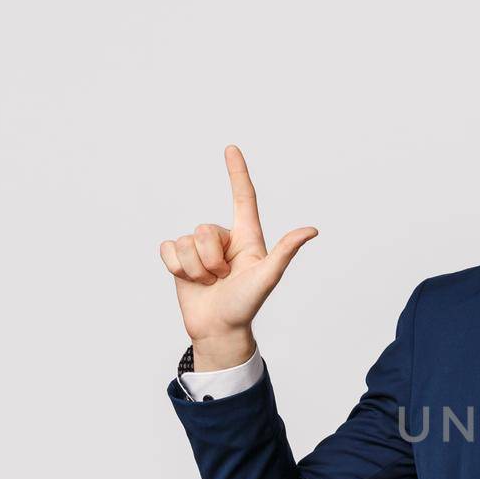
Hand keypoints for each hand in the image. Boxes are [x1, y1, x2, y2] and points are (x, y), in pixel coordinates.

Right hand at [158, 145, 317, 352]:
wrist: (218, 329)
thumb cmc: (246, 305)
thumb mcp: (267, 277)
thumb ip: (285, 251)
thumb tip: (312, 230)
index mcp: (246, 237)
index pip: (242, 197)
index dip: (236, 172)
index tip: (231, 149)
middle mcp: (222, 238)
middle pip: (204, 229)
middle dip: (211, 259)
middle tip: (223, 278)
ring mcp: (200, 248)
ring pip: (185, 242)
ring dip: (196, 268)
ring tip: (211, 283)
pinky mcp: (178, 259)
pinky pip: (167, 249)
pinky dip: (176, 268)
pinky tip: (190, 281)